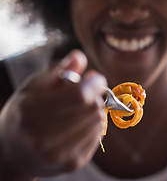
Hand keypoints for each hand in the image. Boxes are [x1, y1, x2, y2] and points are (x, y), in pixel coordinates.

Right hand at [0, 50, 106, 179]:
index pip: (78, 96)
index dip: (94, 83)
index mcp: (29, 112)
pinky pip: (99, 135)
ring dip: (95, 110)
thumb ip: (57, 70)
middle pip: (92, 108)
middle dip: (94, 95)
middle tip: (85, 92)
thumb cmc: (24, 113)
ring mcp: (58, 155)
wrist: (12, 152)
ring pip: (98, 121)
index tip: (96, 77)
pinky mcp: (72, 164)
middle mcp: (42, 138)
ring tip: (79, 108)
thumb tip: (79, 57)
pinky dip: (94, 125)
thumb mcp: (32, 87)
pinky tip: (79, 123)